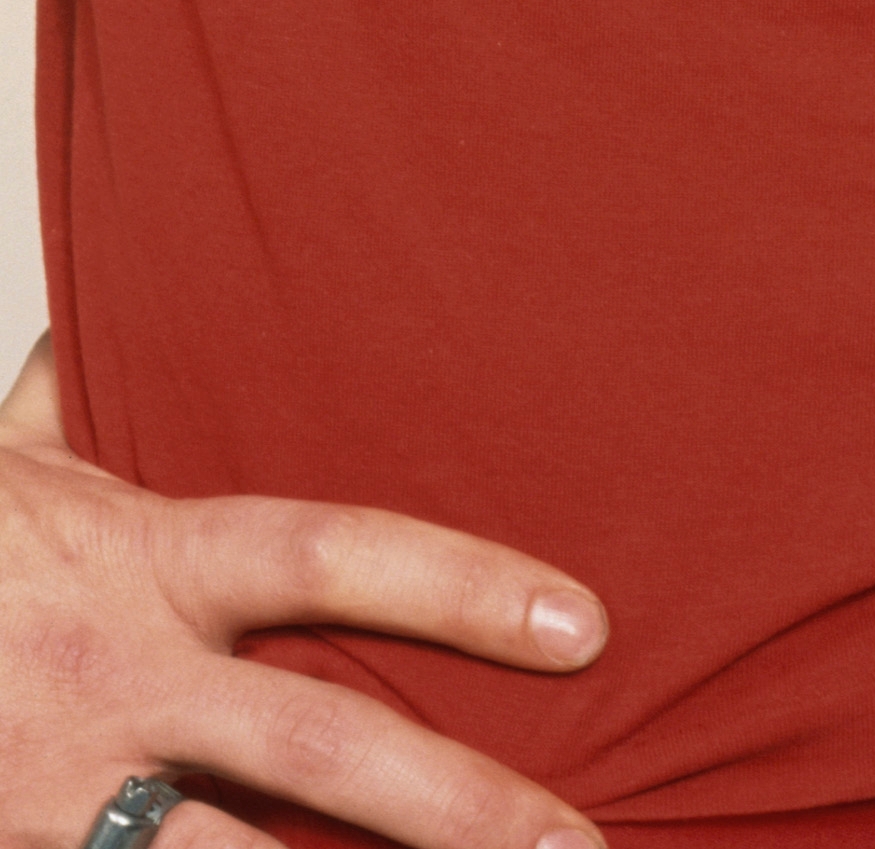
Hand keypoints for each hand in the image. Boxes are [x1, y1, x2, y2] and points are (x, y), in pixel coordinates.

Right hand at [0, 338, 607, 848]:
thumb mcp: (9, 461)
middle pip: (319, 743)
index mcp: (143, 562)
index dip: (460, 586)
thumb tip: (107, 307)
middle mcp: (118, 684)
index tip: (586, 628)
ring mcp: (58, 796)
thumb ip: (76, 398)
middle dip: (460, 806)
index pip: (333, 554)